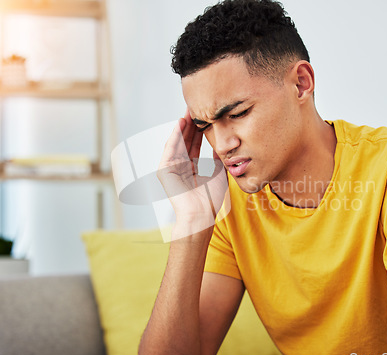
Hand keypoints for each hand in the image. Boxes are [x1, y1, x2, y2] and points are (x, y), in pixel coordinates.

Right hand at [157, 110, 227, 234]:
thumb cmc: (211, 199)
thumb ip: (217, 157)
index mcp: (192, 168)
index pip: (195, 144)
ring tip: (190, 110)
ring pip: (178, 141)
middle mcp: (180, 166)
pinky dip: (175, 136)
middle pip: (186, 140)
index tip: (207, 115)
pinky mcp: (164, 170)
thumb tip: (222, 142)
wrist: (201, 215)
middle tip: (197, 106)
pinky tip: (181, 123)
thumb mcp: (218, 172)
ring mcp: (171, 168)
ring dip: (183, 125)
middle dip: (191, 123)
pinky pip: (170, 148)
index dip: (200, 129)